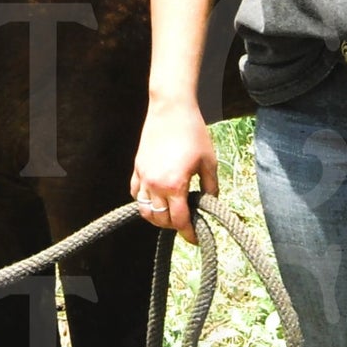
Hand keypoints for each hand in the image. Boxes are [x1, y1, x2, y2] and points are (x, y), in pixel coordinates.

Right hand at [130, 98, 218, 243]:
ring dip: (157, 216)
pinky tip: (156, 197)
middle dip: (175, 225)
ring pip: (144, 210)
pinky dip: (144, 200)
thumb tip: (211, 204)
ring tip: (171, 212)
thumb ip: (211, 187)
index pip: (179, 221)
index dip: (189, 233)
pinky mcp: (137, 167)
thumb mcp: (209, 162)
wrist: (171, 108)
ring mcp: (143, 176)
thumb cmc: (193, 132)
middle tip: (187, 221)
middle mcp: (155, 184)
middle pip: (161, 220)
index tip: (196, 238)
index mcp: (174, 185)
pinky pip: (135, 193)